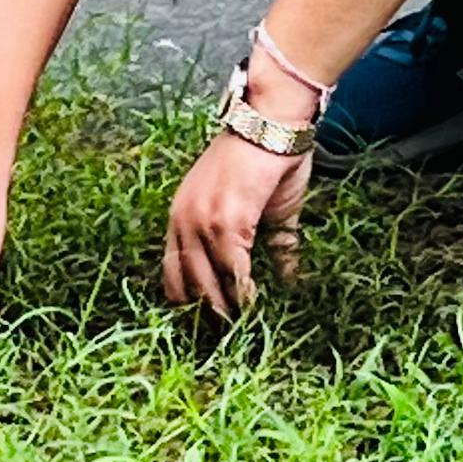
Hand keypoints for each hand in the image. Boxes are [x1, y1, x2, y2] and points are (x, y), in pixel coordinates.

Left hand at [163, 129, 311, 319]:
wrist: (273, 123)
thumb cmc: (269, 158)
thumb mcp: (264, 208)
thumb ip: (273, 245)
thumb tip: (289, 280)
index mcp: (181, 215)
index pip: (173, 270)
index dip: (188, 300)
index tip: (206, 324)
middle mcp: (182, 220)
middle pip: (185, 284)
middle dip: (204, 314)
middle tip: (223, 339)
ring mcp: (202, 222)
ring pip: (206, 283)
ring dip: (224, 310)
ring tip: (239, 331)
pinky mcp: (228, 222)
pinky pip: (233, 270)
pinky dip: (244, 292)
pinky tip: (255, 307)